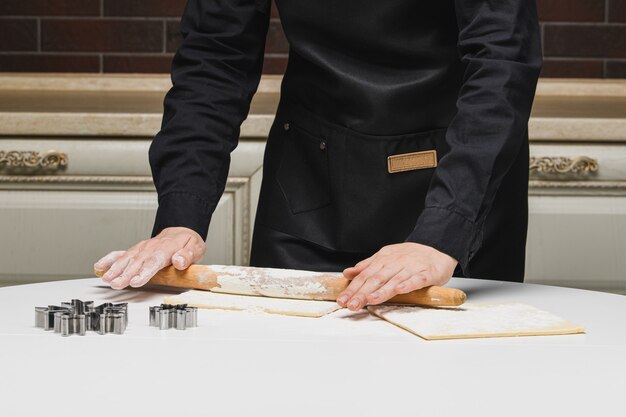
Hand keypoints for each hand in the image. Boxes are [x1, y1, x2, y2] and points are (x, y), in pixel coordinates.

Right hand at [94, 227, 205, 288]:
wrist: (180, 232)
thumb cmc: (188, 243)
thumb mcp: (195, 247)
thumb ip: (187, 255)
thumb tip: (179, 261)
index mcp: (166, 249)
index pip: (154, 261)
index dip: (143, 272)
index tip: (135, 281)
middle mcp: (151, 248)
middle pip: (137, 262)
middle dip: (125, 274)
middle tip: (116, 284)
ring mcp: (141, 248)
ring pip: (126, 259)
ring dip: (115, 269)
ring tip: (107, 279)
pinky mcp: (136, 250)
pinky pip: (121, 253)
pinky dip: (109, 259)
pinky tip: (99, 266)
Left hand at [337, 242, 457, 310]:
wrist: (438, 249)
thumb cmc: (411, 257)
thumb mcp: (386, 257)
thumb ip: (367, 266)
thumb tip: (348, 273)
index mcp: (384, 259)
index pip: (365, 275)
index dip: (353, 288)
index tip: (343, 299)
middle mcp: (395, 262)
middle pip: (376, 279)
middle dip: (362, 293)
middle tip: (351, 304)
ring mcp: (411, 267)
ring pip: (393, 280)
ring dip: (381, 291)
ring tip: (370, 300)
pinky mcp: (426, 273)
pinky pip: (415, 279)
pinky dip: (407, 284)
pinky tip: (399, 290)